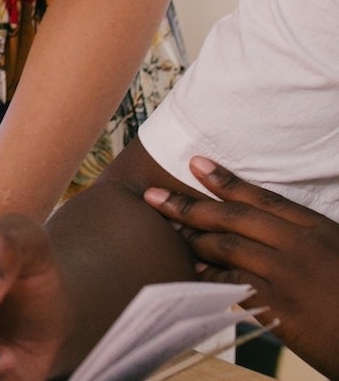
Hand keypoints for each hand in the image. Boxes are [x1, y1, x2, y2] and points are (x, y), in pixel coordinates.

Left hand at [147, 157, 338, 374]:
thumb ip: (301, 238)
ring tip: (165, 229)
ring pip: (228, 248)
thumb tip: (265, 230)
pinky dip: (209, 277)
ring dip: (193, 239)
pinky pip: (233, 286)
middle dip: (189, 205)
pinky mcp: (281, 309)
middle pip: (235, 218)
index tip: (195, 163)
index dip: (226, 181)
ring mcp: (289, 277)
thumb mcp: (338, 253)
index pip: (264, 198)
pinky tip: (190, 272)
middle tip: (153, 196)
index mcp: (318, 229)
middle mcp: (301, 247)